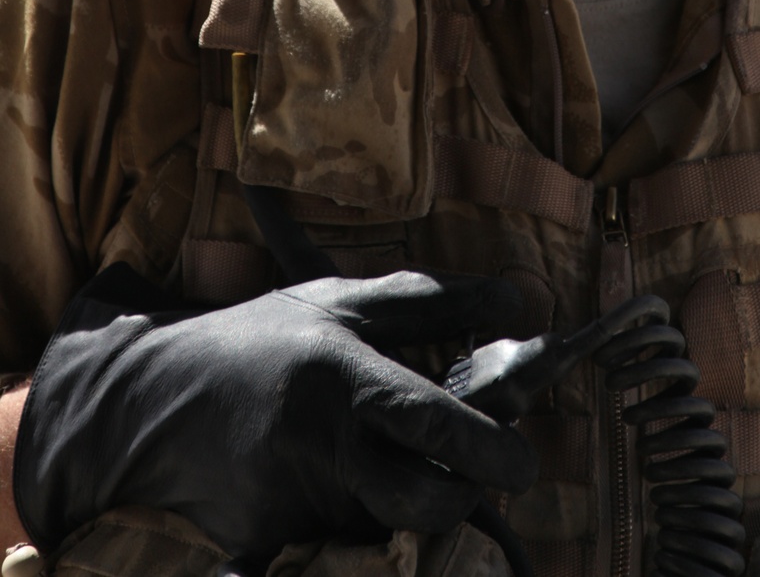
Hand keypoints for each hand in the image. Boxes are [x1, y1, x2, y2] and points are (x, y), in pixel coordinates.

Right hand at [15, 264, 535, 569]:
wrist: (153, 400)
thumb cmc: (261, 339)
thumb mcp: (340, 300)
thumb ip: (431, 301)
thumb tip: (518, 299)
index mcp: (343, 376)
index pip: (434, 423)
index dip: (492, 447)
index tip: (526, 461)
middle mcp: (322, 444)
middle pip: (423, 503)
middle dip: (461, 498)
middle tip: (467, 473)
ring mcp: (295, 500)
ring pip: (387, 524)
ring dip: (405, 499)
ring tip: (381, 454)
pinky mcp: (270, 540)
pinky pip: (341, 541)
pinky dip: (355, 514)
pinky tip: (330, 477)